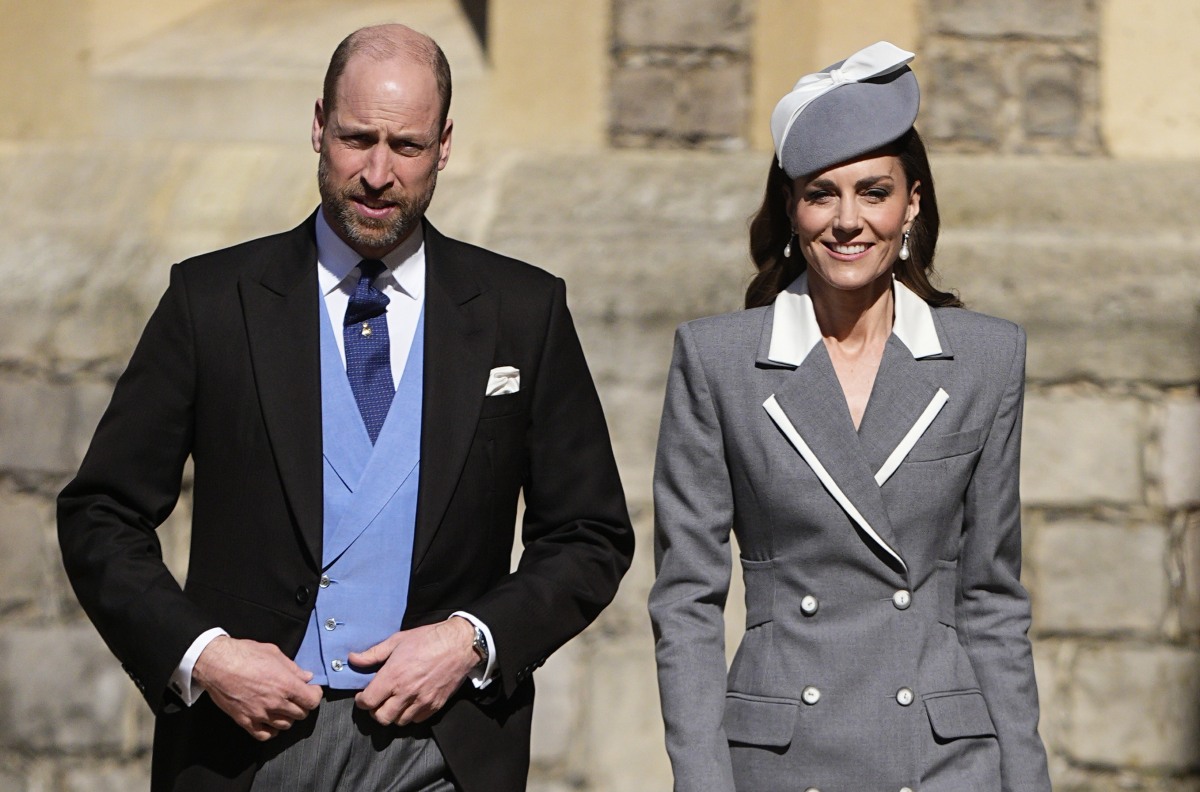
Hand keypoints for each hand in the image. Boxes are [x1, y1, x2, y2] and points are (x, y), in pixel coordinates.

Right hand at [192, 636, 322, 740]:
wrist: (216, 663)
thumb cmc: (243, 654)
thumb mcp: (274, 653)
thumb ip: (293, 668)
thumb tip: (306, 677)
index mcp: (286, 684)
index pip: (312, 701)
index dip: (314, 695)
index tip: (311, 690)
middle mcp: (275, 702)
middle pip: (301, 714)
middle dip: (302, 705)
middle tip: (297, 697)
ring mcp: (260, 714)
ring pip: (285, 726)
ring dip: (287, 717)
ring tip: (283, 707)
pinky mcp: (245, 721)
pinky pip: (264, 735)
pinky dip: (270, 730)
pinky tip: (270, 721)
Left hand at [350, 617, 478, 725]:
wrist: (459, 644)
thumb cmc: (428, 639)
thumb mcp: (397, 641)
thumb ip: (373, 654)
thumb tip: (352, 659)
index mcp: (394, 676)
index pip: (368, 702)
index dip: (361, 701)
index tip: (363, 695)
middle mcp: (406, 692)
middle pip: (381, 717)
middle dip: (375, 711)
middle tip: (378, 701)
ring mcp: (422, 701)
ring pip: (399, 722)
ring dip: (393, 714)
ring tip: (395, 702)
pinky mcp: (435, 706)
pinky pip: (417, 720)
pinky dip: (410, 715)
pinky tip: (410, 703)